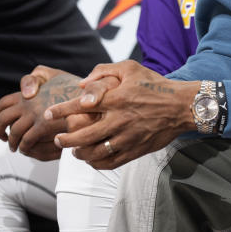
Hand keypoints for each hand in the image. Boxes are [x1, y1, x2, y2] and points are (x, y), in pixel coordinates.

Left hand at [0, 68, 81, 160]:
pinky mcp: (44, 125)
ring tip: (16, 147)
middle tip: (3, 138)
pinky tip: (27, 149)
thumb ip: (37, 78)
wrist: (89, 95)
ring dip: (12, 142)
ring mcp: (35, 113)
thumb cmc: (74, 86)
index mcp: (29, 90)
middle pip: (3, 119)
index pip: (3, 103)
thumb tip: (26, 94)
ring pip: (14, 132)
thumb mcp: (54, 75)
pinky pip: (27, 140)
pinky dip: (25, 146)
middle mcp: (28, 101)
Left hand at [44, 60, 199, 169]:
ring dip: (79, 153)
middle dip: (65, 139)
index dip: (60, 111)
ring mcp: (127, 137)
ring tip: (73, 151)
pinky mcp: (136, 150)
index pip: (79, 106)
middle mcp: (119, 120)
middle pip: (83, 136)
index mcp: (115, 98)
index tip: (48, 113)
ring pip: (95, 152)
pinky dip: (97, 163)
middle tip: (58, 138)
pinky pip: (111, 162)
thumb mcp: (130, 68)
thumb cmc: (155, 84)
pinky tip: (91, 159)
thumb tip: (82, 83)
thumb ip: (104, 71)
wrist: (182, 106)